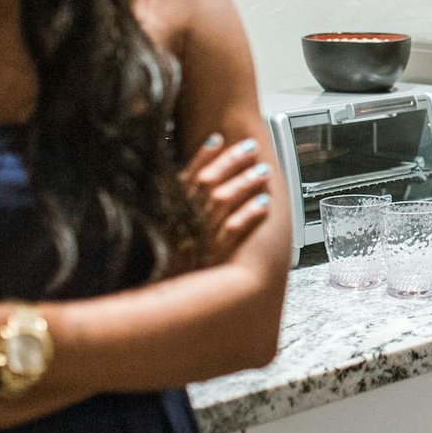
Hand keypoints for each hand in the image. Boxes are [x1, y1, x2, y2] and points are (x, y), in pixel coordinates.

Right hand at [179, 135, 271, 264]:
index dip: (203, 155)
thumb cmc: (172, 259)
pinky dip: (250, 214)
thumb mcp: (167, 228)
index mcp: (171, 211)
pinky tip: (264, 203)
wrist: (172, 293)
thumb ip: (177, 203)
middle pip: (209, 182)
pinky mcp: (216, 253)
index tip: (218, 139)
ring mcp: (200, 236)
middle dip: (231, 161)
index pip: (187, 175)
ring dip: (246, 182)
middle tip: (250, 146)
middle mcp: (184, 220)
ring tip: (264, 171)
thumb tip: (194, 178)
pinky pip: (235, 229)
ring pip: (224, 200)